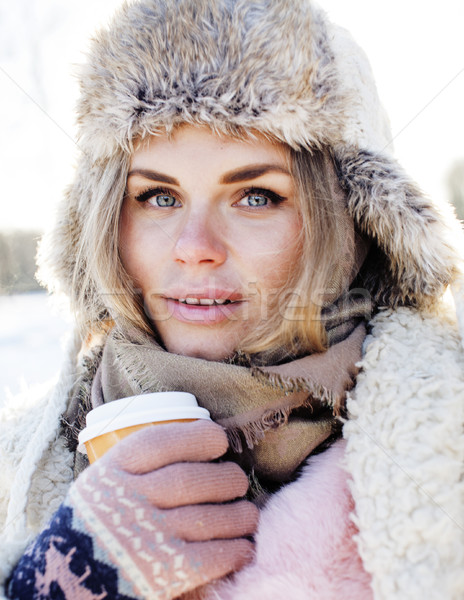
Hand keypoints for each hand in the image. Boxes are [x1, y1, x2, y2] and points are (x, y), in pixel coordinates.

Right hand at [67, 420, 257, 598]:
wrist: (63, 584)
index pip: (160, 442)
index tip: (219, 439)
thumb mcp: (102, 484)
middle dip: (225, 477)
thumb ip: (137, 465)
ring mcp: (144, 538)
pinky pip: (210, 556)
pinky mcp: (161, 575)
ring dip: (238, 514)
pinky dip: (234, 549)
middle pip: (191, 479)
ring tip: (248, 514)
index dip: (197, 436)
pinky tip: (244, 547)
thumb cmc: (94, 526)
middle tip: (237, 480)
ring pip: (207, 516)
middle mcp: (127, 500)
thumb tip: (196, 440)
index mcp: (111, 472)